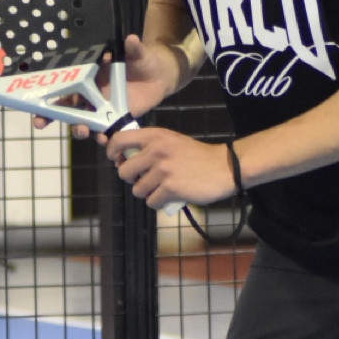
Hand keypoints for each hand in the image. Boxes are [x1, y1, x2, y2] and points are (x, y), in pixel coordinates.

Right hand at [35, 34, 177, 140]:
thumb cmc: (143, 61)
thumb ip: (133, 49)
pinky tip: (104, 140)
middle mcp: (90, 94)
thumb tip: (130, 39)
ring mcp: (101, 109)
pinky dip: (102, 137)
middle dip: (51, 116)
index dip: (47, 94)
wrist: (158, 77)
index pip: (63, 86)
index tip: (34, 102)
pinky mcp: (115, 120)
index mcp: (88, 77)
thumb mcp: (138, 54)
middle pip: (65, 108)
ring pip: (82, 122)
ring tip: (84, 131)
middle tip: (41, 122)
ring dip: (78, 128)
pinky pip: (104, 132)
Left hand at [106, 125, 235, 208]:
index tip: (117, 160)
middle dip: (132, 179)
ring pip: (137, 190)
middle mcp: (156, 151)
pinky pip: (151, 201)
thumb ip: (150, 147)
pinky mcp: (170, 188)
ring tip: (162, 188)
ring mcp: (163, 170)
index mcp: (155, 136)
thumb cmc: (198, 156)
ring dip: (148, 193)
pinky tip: (171, 196)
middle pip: (124, 171)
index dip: (112, 152)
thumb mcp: (172, 141)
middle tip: (145, 180)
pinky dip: (159, 202)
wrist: (225, 167)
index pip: (119, 140)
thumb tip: (125, 160)